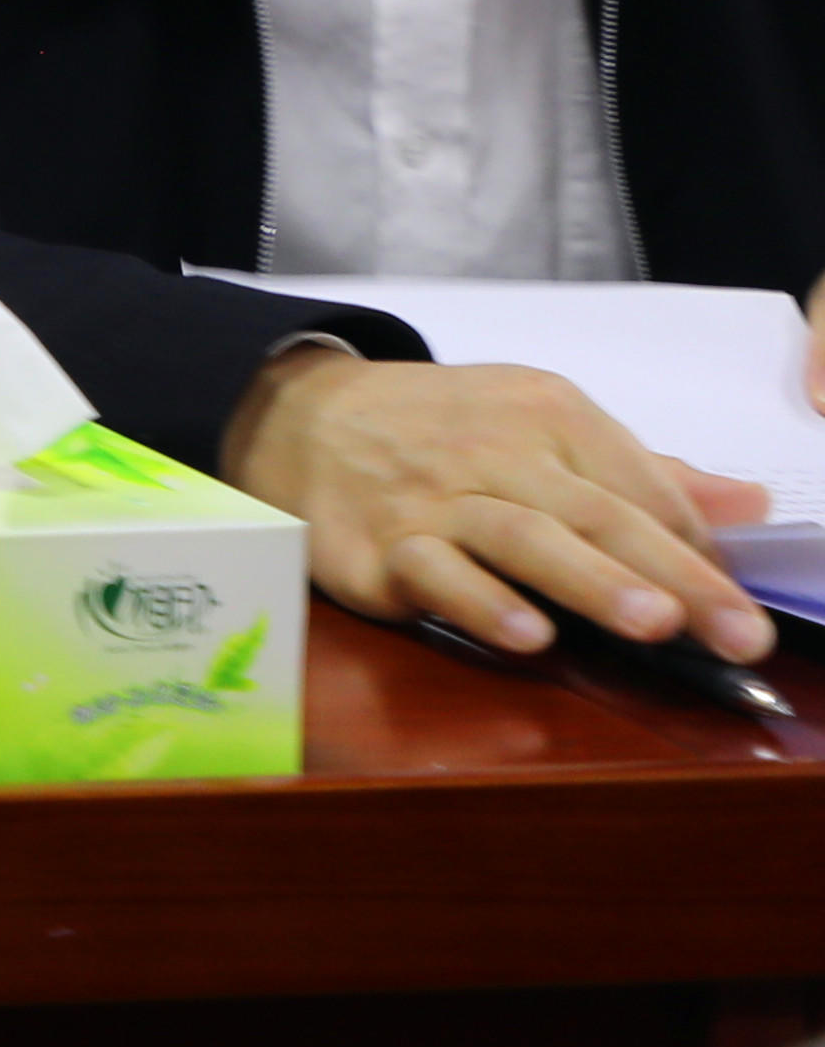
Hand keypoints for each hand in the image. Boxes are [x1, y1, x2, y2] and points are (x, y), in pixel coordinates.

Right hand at [223, 348, 769, 661]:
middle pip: (595, 513)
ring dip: (589, 580)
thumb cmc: (440, 429)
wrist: (296, 415)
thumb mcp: (540, 422)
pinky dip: (480, 602)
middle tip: (738, 629)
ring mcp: (431, 502)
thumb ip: (642, 473)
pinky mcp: (374, 549)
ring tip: (653, 624)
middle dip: (673, 574)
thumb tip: (749, 504)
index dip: (698, 553)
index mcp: (548, 413)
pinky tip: (525, 633)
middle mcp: (493, 451)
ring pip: (520, 537)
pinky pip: (433, 573)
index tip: (741, 612)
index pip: (641, 487)